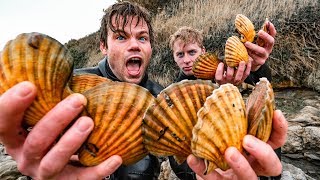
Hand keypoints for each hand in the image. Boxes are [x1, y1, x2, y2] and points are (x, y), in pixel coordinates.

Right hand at [0, 81, 121, 178]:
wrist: (62, 165)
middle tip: (78, 100)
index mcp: (16, 139)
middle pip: (36, 142)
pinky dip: (100, 170)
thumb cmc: (53, 131)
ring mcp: (45, 173)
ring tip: (88, 122)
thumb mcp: (43, 116)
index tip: (29, 85)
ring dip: (71, 141)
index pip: (3, 124)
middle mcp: (26, 158)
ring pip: (54, 160)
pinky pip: (83, 179)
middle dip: (56, 120)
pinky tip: (116, 158)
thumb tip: (54, 65)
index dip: (10, 106)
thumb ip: (45, 100)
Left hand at [187, 110, 287, 179]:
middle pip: (272, 165)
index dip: (279, 129)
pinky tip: (193, 158)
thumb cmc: (218, 143)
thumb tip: (224, 98)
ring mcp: (238, 177)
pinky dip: (201, 169)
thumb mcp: (228, 131)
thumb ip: (232, 121)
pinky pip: (213, 179)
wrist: (203, 164)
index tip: (276, 113)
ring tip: (229, 152)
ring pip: (249, 178)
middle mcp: (253, 166)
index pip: (276, 142)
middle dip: (263, 152)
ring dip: (241, 165)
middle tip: (247, 140)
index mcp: (257, 151)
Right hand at [214, 61, 251, 85]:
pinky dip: (248, 68)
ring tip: (242, 61)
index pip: (219, 77)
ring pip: (238, 77)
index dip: (220, 70)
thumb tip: (220, 56)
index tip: (221, 63)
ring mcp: (235, 82)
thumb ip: (219, 66)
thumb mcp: (219, 71)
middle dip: (231, 67)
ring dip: (240, 68)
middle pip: (229, 75)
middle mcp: (228, 82)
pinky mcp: (242, 80)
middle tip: (232, 61)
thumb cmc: (223, 72)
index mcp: (220, 80)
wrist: (230, 80)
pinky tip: (248, 62)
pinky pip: (246, 74)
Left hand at [245, 21, 276, 70]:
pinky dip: (250, 54)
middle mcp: (268, 48)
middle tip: (259, 32)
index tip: (268, 22)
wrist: (252, 63)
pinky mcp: (260, 62)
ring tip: (246, 43)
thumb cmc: (253, 50)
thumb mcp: (255, 42)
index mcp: (268, 42)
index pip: (273, 34)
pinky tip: (245, 51)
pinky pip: (256, 58)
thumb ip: (253, 36)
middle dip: (266, 36)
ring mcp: (265, 55)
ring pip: (261, 50)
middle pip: (271, 41)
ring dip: (254, 46)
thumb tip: (246, 27)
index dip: (271, 29)